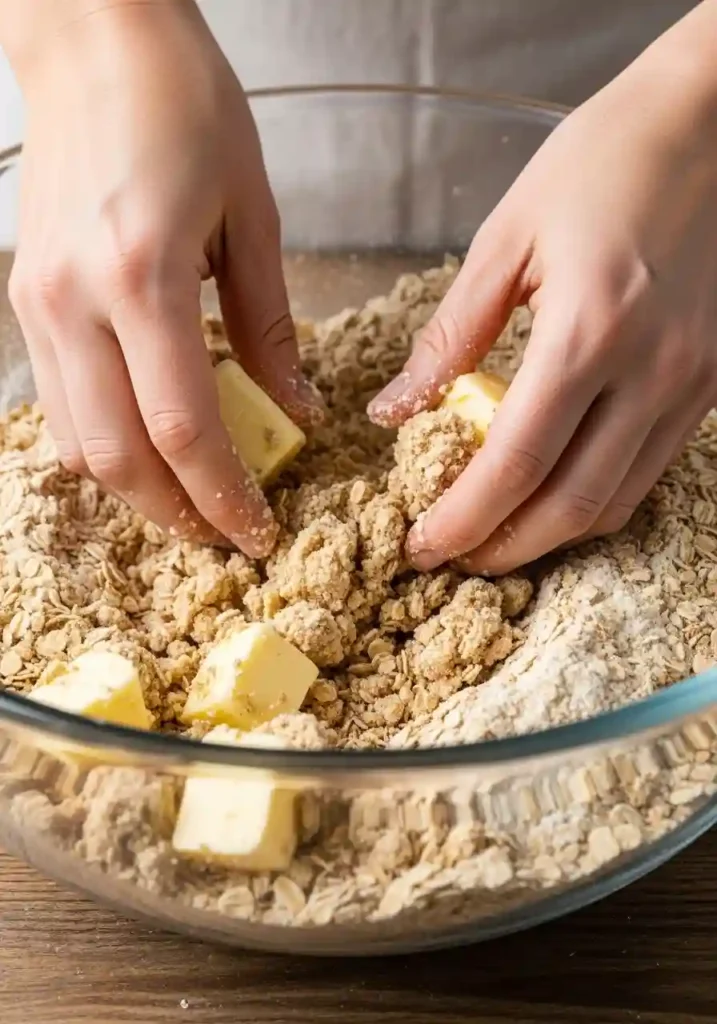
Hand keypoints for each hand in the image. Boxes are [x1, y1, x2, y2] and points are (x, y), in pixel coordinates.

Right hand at [8, 0, 320, 555]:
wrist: (93, 40)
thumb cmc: (184, 106)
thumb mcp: (253, 214)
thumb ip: (272, 327)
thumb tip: (300, 410)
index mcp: (142, 274)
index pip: (182, 427)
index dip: (225, 495)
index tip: (260, 531)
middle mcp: (75, 301)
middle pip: (119, 457)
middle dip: (178, 513)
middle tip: (228, 534)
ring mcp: (38, 303)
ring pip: (77, 443)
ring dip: (138, 490)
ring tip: (192, 503)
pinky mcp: (27, 299)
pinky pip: (60, 404)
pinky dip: (105, 445)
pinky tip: (148, 447)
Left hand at [369, 37, 716, 574]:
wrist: (713, 122)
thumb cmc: (602, 162)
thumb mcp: (506, 238)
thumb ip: (448, 336)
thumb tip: (394, 411)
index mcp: (588, 330)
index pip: (516, 463)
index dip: (464, 518)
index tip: (422, 544)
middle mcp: (651, 372)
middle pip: (570, 504)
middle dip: (504, 548)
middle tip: (453, 556)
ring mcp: (691, 383)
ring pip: (616, 502)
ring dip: (551, 536)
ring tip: (495, 536)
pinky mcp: (710, 383)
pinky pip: (648, 470)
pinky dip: (595, 500)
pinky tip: (554, 493)